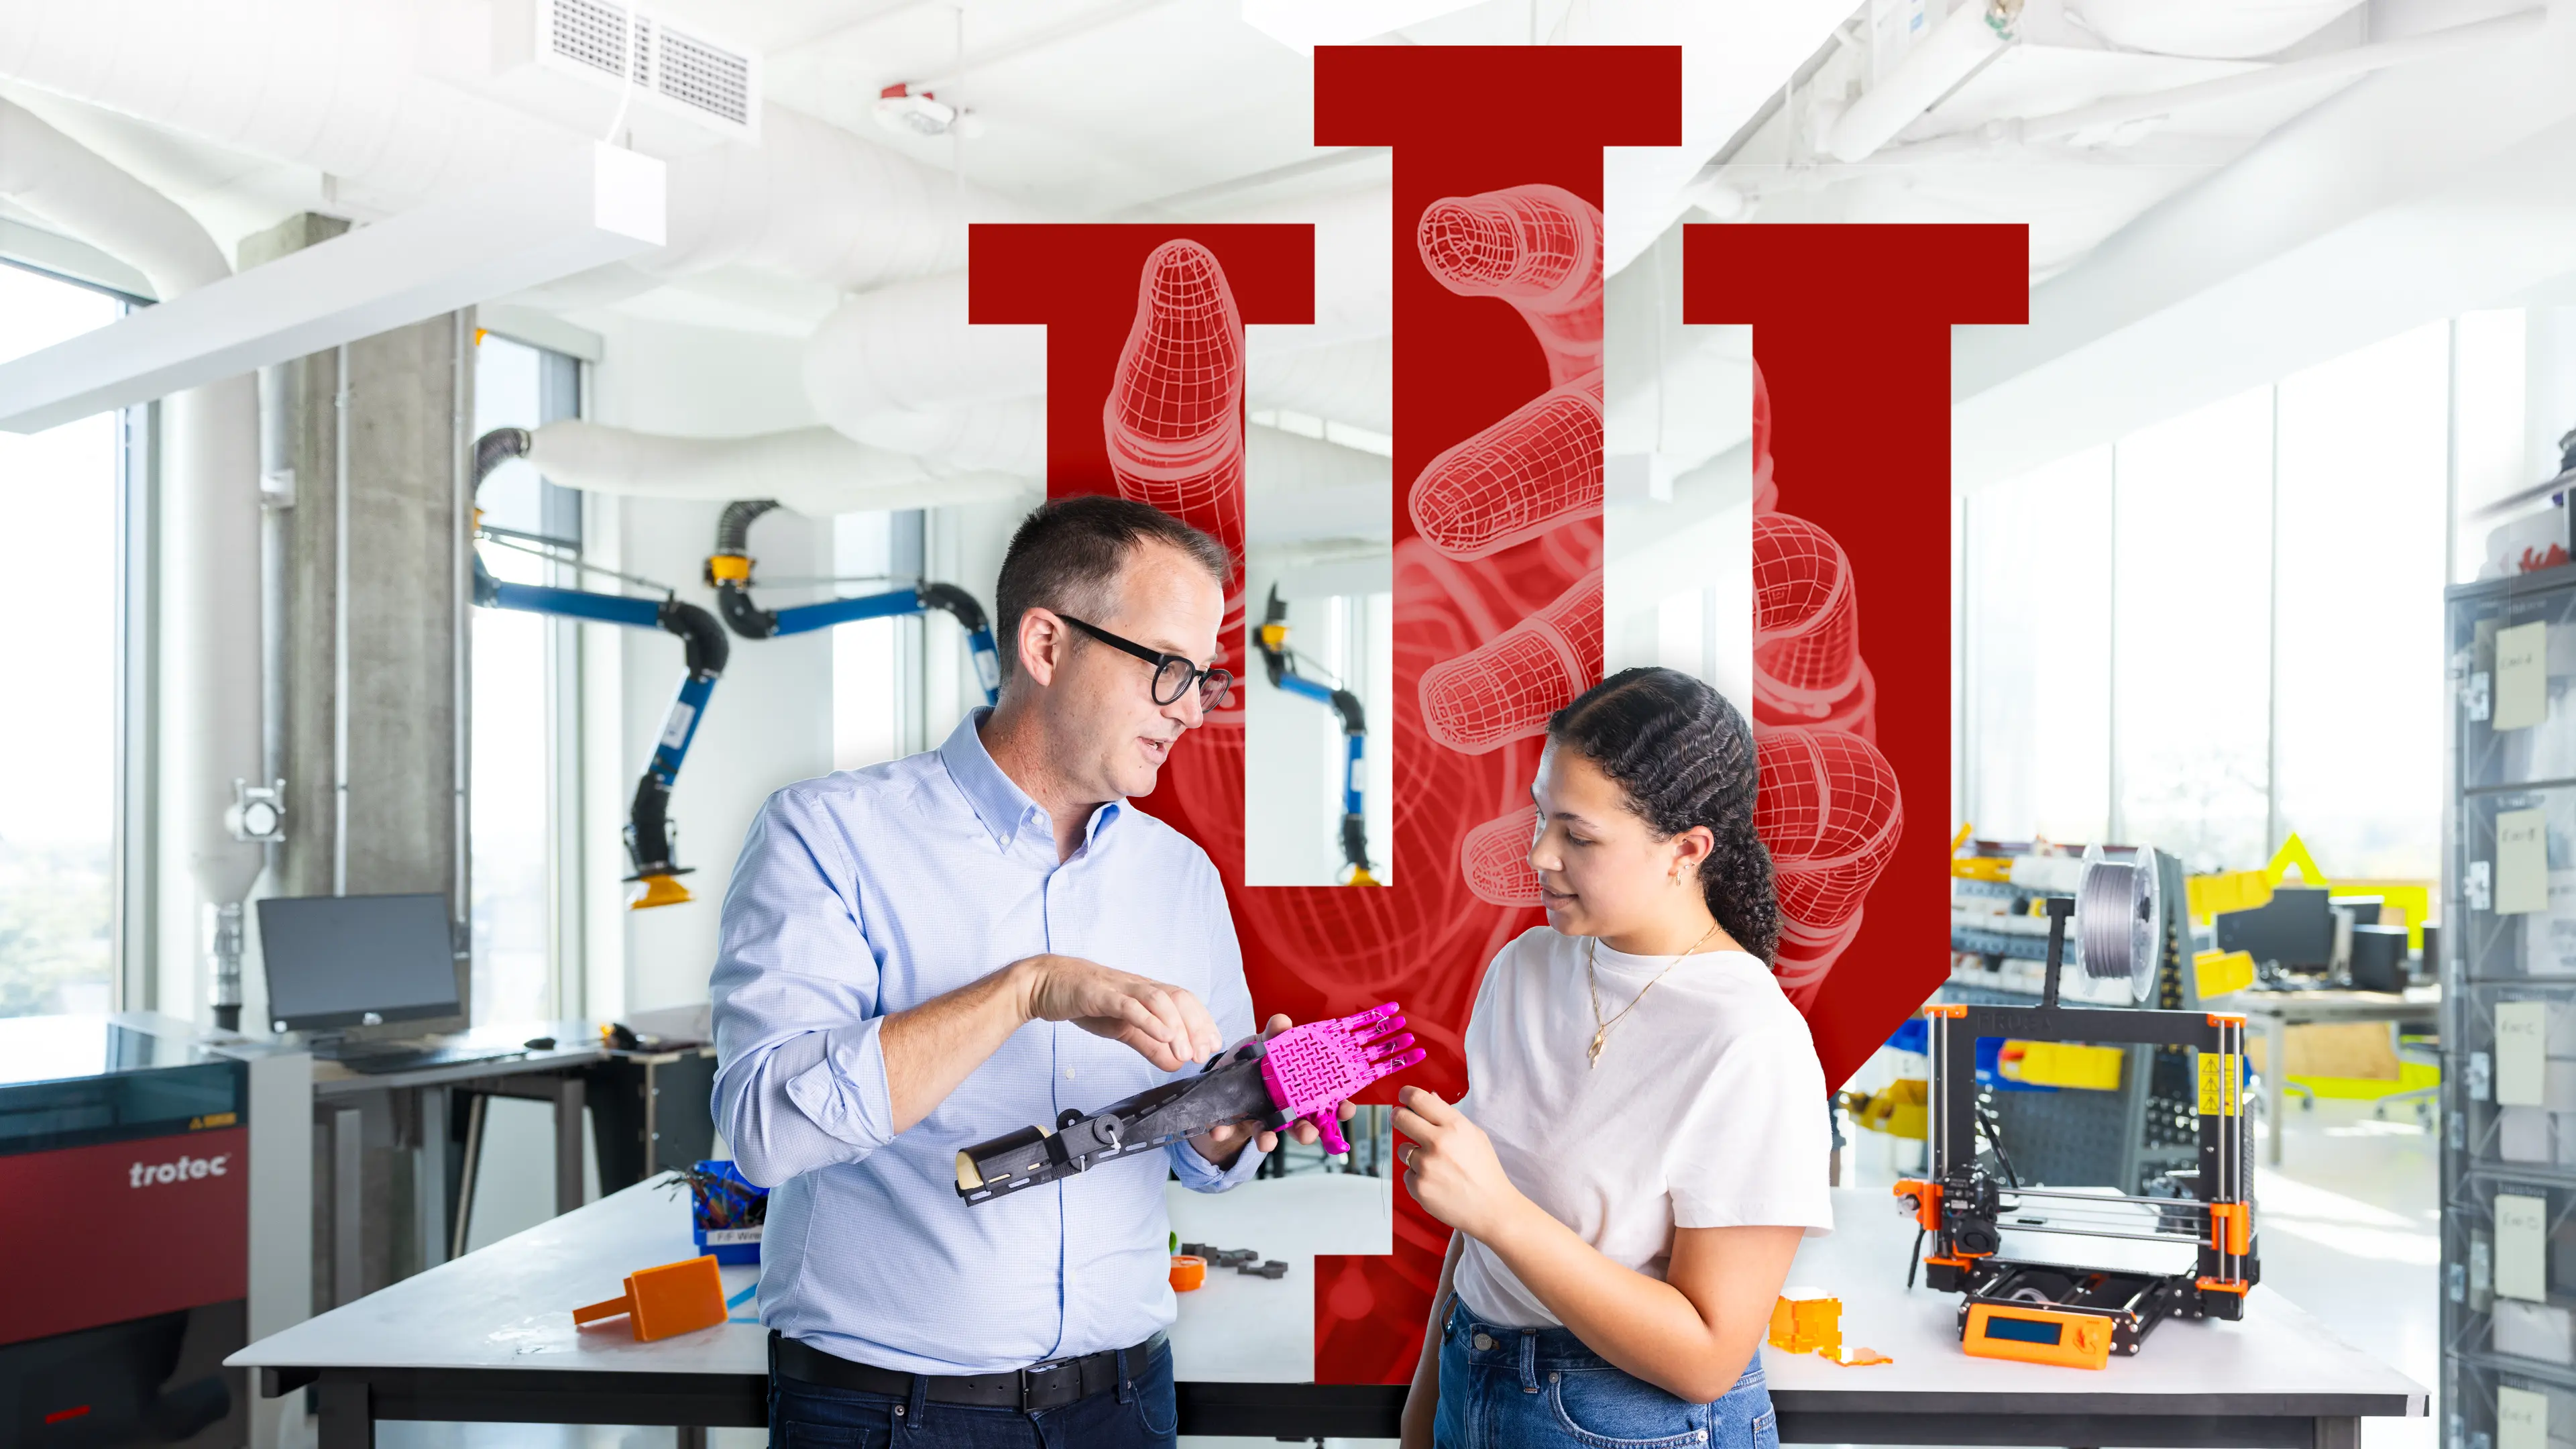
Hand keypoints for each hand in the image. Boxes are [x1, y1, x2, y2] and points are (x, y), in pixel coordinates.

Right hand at [1015, 955, 1223, 1071]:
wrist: (1044, 984)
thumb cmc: (1084, 1001)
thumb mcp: (1122, 1027)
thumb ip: (1149, 1045)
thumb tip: (1176, 1062)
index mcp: (1147, 993)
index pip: (1185, 1003)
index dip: (1203, 1023)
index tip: (1213, 1047)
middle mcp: (1139, 987)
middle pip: (1179, 999)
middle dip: (1196, 1026)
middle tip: (1203, 1054)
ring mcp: (1120, 988)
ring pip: (1159, 1000)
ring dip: (1177, 1026)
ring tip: (1186, 1052)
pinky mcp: (1099, 993)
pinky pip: (1128, 1004)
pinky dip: (1148, 1019)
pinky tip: (1162, 1034)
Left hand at [1191, 1014, 1359, 1166]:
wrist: (1222, 1076)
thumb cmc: (1254, 1059)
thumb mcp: (1264, 1043)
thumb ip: (1274, 1034)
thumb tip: (1282, 1021)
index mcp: (1299, 1091)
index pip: (1327, 1102)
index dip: (1340, 1107)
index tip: (1347, 1108)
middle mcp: (1284, 1110)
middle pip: (1302, 1125)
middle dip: (1306, 1132)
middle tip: (1309, 1134)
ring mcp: (1260, 1119)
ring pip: (1270, 1135)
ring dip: (1269, 1141)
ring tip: (1267, 1142)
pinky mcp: (1234, 1123)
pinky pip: (1230, 1131)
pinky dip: (1223, 1132)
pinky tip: (1218, 1131)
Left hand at [1393, 1085, 1522, 1240]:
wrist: (1491, 1208)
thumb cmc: (1484, 1170)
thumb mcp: (1475, 1135)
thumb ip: (1449, 1115)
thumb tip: (1429, 1096)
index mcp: (1455, 1126)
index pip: (1419, 1099)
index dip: (1406, 1094)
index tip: (1403, 1096)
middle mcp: (1438, 1142)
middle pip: (1401, 1118)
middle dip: (1398, 1116)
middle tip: (1400, 1119)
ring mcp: (1426, 1165)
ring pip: (1403, 1150)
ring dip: (1413, 1155)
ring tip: (1436, 1167)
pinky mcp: (1418, 1186)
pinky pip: (1408, 1174)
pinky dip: (1418, 1178)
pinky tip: (1437, 1184)